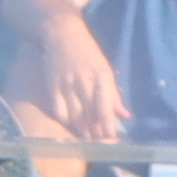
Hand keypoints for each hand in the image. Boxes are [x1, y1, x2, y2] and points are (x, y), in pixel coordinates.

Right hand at [12, 2, 119, 139]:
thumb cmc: (87, 52)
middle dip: (95, 134)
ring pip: (74, 116)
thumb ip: (113, 94)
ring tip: (87, 138)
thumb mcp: (105, 69)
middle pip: (90, 116)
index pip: (106, 110)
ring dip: (81, 130)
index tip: (111, 141)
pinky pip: (58, 110)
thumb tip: (124, 115)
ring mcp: (66, 83)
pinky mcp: (52, 84)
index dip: (108, 129)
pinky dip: (65, 120)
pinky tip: (71, 124)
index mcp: (102, 77)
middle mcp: (84, 81)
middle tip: (99, 144)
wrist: (62, 32)